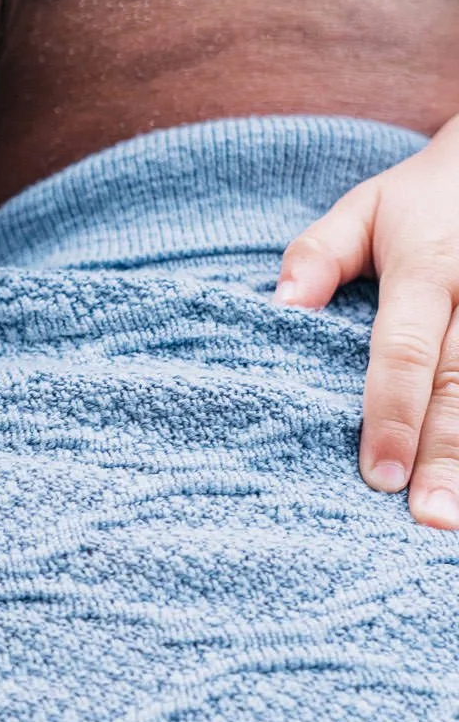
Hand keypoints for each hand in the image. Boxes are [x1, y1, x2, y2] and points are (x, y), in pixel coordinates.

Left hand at [278, 116, 458, 523]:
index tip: (376, 475)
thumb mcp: (367, 207)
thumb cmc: (425, 200)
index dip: (390, 413)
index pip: (404, 349)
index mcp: (429, 269)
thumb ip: (321, 254)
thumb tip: (280, 305)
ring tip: (456, 521)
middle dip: (447, 456)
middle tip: (428, 520)